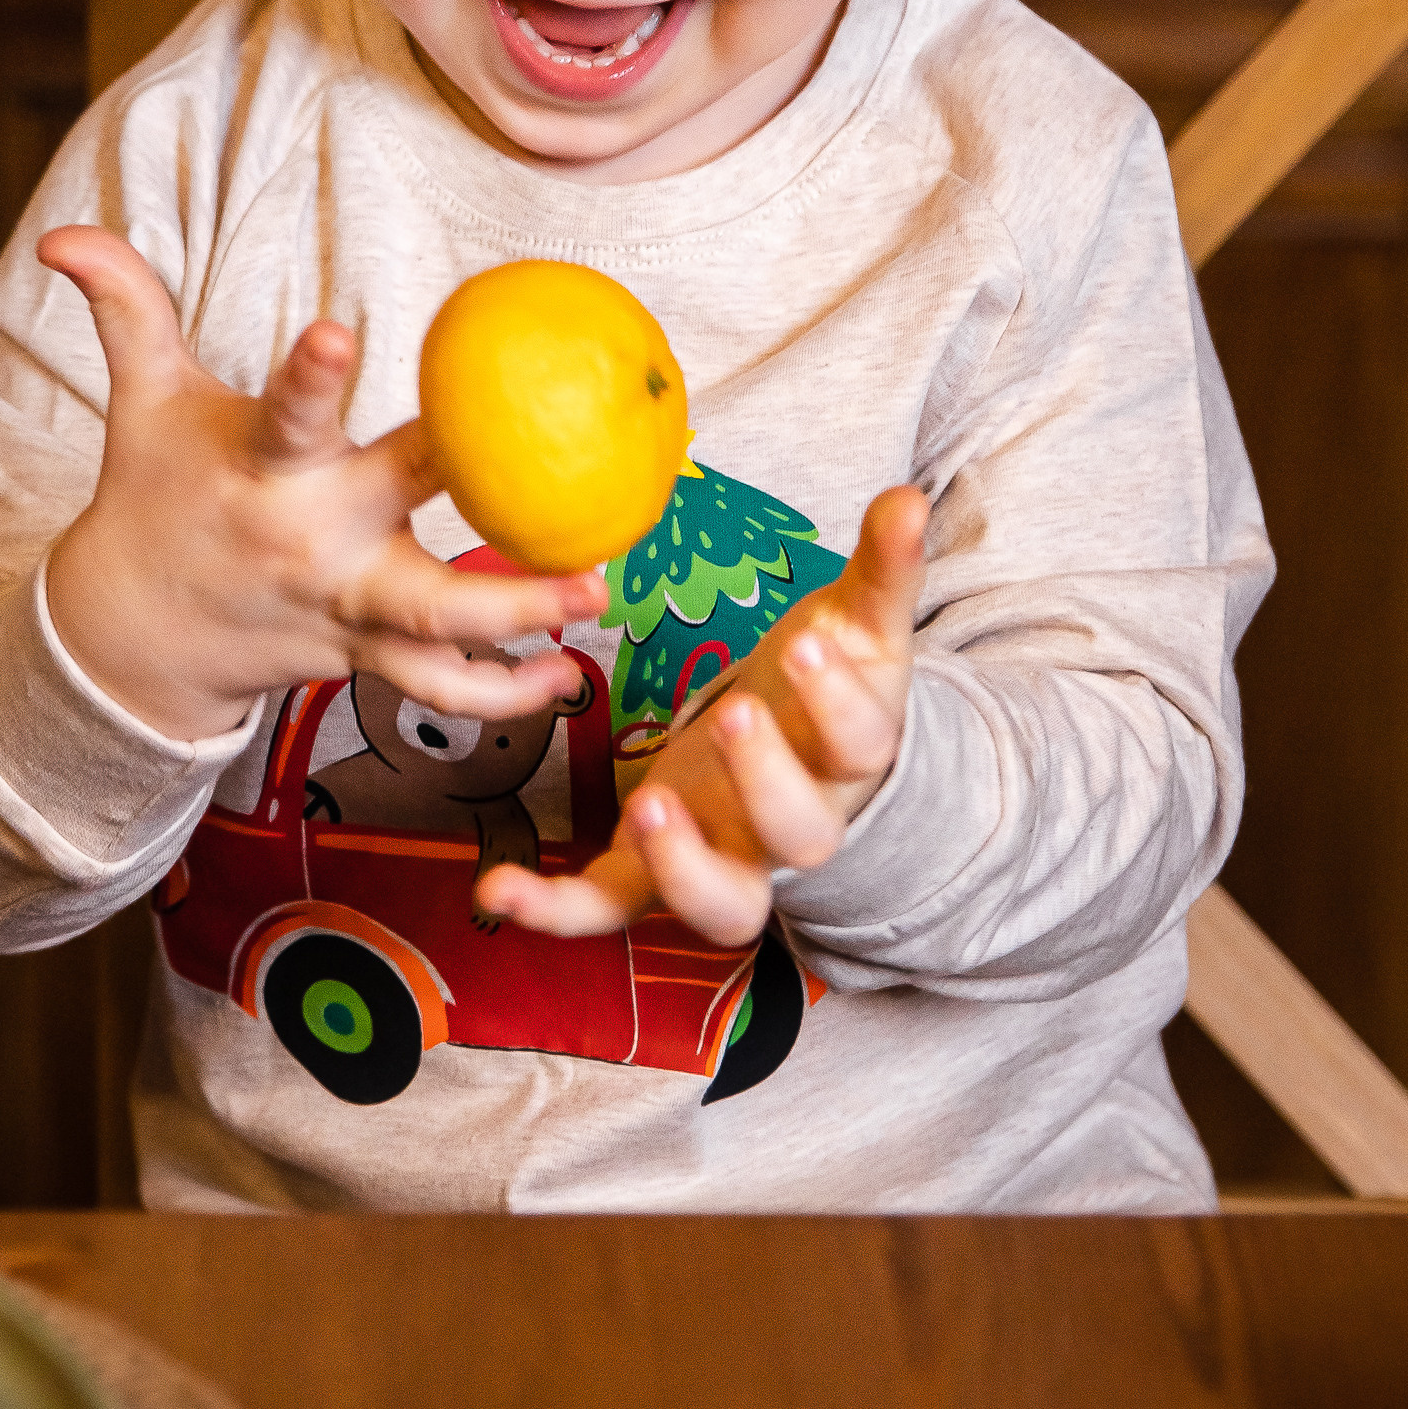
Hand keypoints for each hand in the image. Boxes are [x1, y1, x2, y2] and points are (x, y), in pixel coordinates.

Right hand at [39, 227, 603, 743]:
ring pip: (438, 639)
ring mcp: (345, 612)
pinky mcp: (361, 654)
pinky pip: (438, 686)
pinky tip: (568, 675)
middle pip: (410, 566)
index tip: (336, 329)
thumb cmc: (154, 494)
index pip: (289, 416)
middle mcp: (316, 549)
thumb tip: (60, 233)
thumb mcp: (141, 399)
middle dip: (493, 572)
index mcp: (266, 474)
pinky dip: (502, 691)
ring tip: (594, 598)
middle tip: (578, 554)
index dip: (309, 372)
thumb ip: (125, 308)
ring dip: (521, 628)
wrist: (130, 637)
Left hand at [477, 487, 926, 946]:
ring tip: (646, 808)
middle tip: (736, 712)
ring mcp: (725, 857)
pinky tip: (498, 890)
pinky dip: (556, 910)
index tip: (804, 643)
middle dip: (766, 776)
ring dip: (683, 865)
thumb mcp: (855, 624)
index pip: (860, 742)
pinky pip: (609, 908)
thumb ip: (881, 566)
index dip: (836, 702)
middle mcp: (794, 823)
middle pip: (799, 831)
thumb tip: (909, 497)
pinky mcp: (654, 874)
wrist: (808, 769)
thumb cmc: (829, 685)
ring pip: (722, 901)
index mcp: (848, 755)